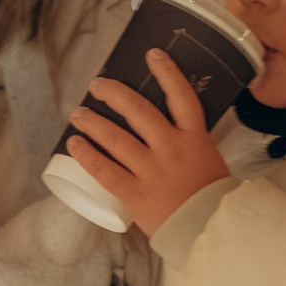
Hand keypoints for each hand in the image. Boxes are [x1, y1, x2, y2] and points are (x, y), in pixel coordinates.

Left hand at [60, 50, 231, 237]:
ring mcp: (151, 170)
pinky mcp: (135, 194)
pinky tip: (73, 144)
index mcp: (194, 137)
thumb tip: (171, 130)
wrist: (210, 229)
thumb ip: (190, 143)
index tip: (152, 55)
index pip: (181, 96)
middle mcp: (171, 148)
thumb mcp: (210, 158)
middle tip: (97, 86)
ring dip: (92, 122)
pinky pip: (105, 170)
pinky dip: (87, 155)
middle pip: (138, 111)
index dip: (167, 72)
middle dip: (114, 94)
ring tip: (78, 114)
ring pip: (116, 138)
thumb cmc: (211, 196)